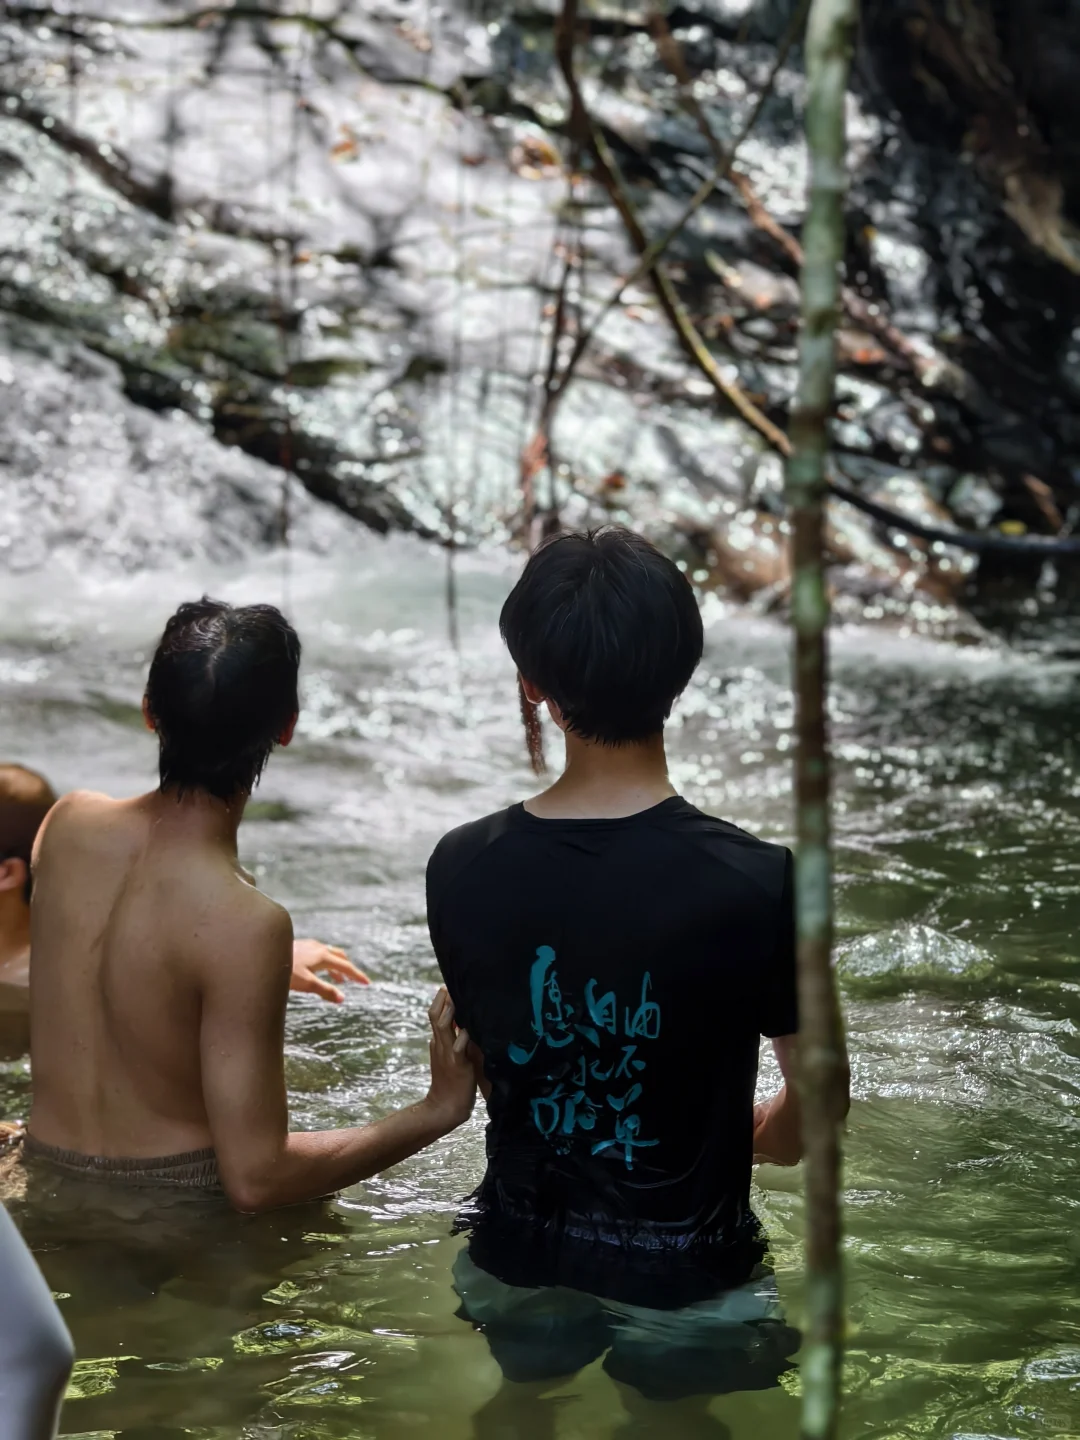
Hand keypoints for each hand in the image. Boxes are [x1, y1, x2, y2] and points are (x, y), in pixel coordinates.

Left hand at [290, 939, 370, 1003]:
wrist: (265, 955)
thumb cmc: (285, 971)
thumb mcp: (307, 984)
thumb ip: (325, 991)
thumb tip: (342, 998)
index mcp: (323, 956)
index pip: (346, 967)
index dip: (357, 975)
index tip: (367, 983)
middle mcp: (319, 948)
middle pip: (340, 957)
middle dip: (349, 969)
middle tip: (354, 980)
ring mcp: (309, 945)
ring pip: (329, 954)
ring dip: (337, 966)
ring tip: (338, 979)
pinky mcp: (300, 946)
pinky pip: (320, 953)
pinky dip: (326, 962)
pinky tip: (318, 969)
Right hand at [423, 987, 475, 1131]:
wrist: (444, 1107)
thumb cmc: (449, 1083)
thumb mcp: (446, 1058)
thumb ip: (446, 1043)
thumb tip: (447, 1029)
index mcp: (438, 1042)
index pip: (435, 1016)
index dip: (439, 1001)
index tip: (446, 986)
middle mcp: (440, 1045)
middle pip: (435, 1017)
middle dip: (442, 1000)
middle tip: (448, 986)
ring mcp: (447, 1054)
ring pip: (443, 1028)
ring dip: (449, 1013)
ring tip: (454, 999)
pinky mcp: (457, 1065)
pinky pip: (458, 1048)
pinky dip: (462, 1038)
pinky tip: (468, 1029)